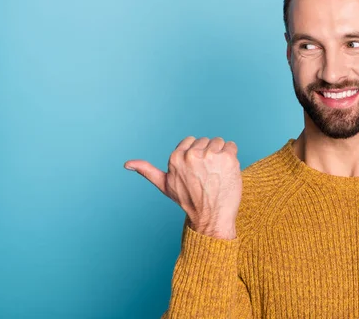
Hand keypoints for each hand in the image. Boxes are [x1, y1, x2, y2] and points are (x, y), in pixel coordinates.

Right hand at [124, 136, 241, 239]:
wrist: (211, 217)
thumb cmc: (189, 201)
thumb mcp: (165, 185)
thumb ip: (147, 171)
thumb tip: (126, 164)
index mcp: (176, 157)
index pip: (192, 141)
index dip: (196, 155)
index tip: (197, 171)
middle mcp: (192, 154)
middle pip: (206, 140)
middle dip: (209, 155)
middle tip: (208, 175)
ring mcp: (211, 155)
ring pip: (219, 142)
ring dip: (221, 155)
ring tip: (217, 174)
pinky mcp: (227, 157)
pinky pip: (232, 146)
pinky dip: (233, 157)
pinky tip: (227, 172)